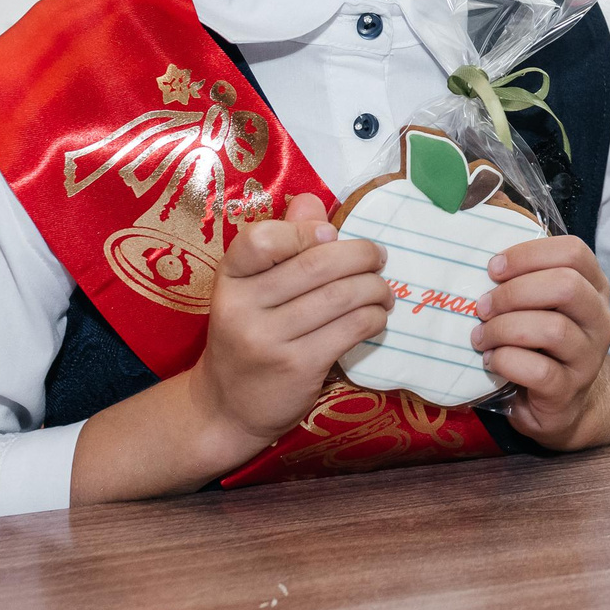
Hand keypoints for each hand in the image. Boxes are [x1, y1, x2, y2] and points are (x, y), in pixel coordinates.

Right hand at [186, 194, 393, 468]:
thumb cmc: (248, 337)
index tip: (331, 235)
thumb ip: (282, 244)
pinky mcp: (297, 368)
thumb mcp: (251, 291)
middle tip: (378, 258)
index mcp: (230, 279)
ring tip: (383, 291)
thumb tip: (312, 201)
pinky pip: (350, 330)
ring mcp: (268, 340)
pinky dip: (373, 318)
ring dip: (375, 288)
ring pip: (340, 297)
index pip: (260, 239)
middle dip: (361, 255)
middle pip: (315, 265)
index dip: (303, 231)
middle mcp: (242, 307)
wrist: (226, 408)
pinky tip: (376, 317)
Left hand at [473, 234, 609, 448]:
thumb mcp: (543, 306)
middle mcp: (599, 319)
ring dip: (504, 328)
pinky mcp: (569, 390)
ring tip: (481, 336)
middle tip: (483, 306)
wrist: (565, 403)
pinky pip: (538, 370)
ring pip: (552, 329)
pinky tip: (491, 361)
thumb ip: (527, 281)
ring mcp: (589, 357)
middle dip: (514, 292)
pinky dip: (506, 361)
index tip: (494, 268)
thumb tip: (482, 263)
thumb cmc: (543, 344)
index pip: (573, 252)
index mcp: (594, 288)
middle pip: (566, 285)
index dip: (529, 254)